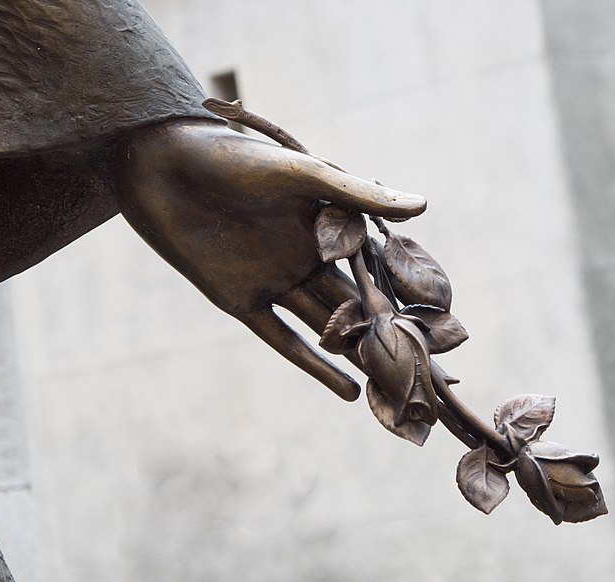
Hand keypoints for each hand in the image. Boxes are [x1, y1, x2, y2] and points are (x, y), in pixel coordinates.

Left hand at [115, 119, 424, 400]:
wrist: (164, 165)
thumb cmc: (236, 157)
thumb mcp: (303, 174)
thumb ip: (358, 196)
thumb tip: (423, 205)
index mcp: (328, 227)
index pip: (379, 273)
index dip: (412, 302)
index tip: (450, 331)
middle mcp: (308, 258)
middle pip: (358, 307)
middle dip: (394, 342)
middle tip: (438, 378)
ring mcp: (276, 281)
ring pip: (326, 327)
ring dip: (360, 358)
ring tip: (399, 392)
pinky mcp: (242, 301)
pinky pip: (282, 339)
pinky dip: (314, 365)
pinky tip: (348, 391)